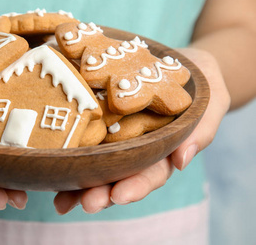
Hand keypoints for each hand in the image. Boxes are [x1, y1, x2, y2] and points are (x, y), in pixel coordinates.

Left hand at [54, 48, 229, 213]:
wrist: (177, 59)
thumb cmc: (200, 79)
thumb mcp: (211, 99)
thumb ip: (202, 128)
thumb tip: (182, 160)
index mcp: (163, 149)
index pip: (151, 173)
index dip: (136, 186)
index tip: (120, 195)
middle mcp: (136, 146)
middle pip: (119, 175)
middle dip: (102, 192)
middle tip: (87, 203)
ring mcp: (115, 135)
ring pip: (97, 164)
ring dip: (79, 184)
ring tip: (61, 199)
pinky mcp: (98, 118)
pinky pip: (82, 138)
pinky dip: (67, 153)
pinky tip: (50, 166)